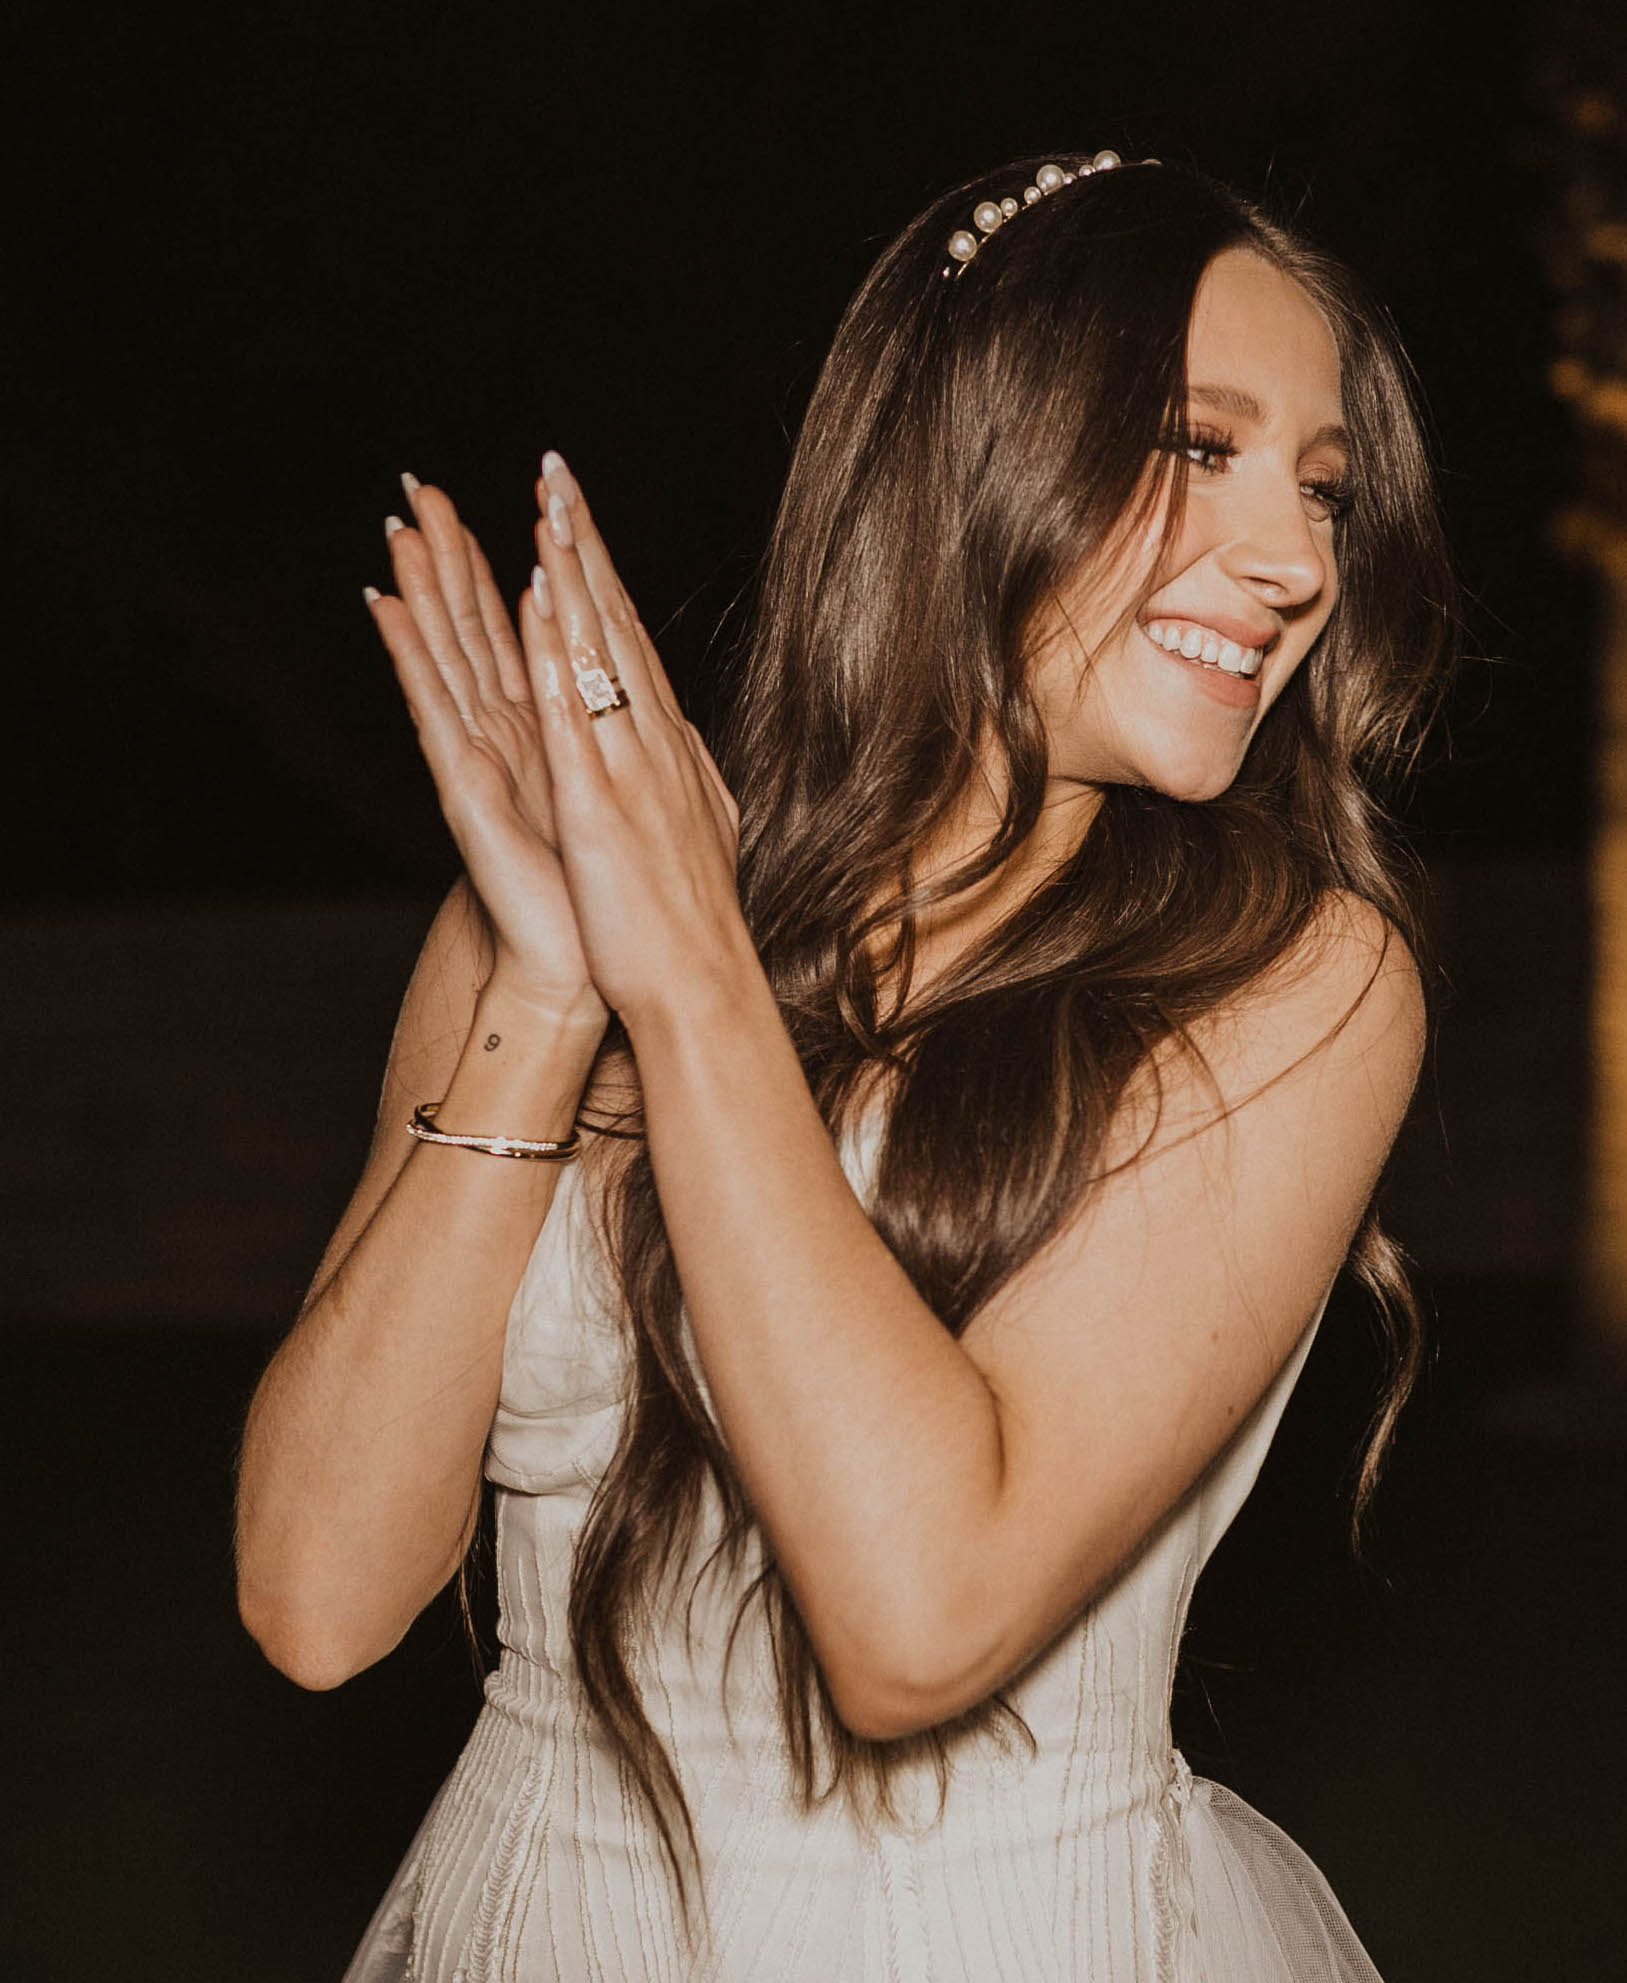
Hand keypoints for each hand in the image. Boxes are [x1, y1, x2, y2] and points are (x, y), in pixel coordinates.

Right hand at [365, 477, 607, 1030]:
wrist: (583, 961)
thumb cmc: (597, 888)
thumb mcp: (611, 793)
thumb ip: (607, 744)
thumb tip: (618, 705)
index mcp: (544, 729)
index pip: (520, 630)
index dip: (507, 566)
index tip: (490, 507)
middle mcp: (503, 734)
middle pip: (472, 628)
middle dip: (449, 558)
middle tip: (422, 488)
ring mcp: (477, 757)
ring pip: (445, 655)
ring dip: (420, 590)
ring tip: (396, 528)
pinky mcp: (463, 788)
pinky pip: (435, 711)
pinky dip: (414, 658)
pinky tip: (392, 609)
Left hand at [522, 452, 747, 1030]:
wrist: (701, 991)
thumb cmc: (690, 930)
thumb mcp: (692, 837)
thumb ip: (680, 786)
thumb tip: (679, 754)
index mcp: (669, 754)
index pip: (632, 647)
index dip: (604, 579)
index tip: (579, 521)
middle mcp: (656, 745)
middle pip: (617, 627)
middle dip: (585, 545)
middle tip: (557, 471)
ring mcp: (631, 769)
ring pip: (598, 652)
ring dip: (570, 572)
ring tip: (545, 501)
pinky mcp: (601, 805)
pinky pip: (575, 712)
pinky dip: (557, 651)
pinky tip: (540, 598)